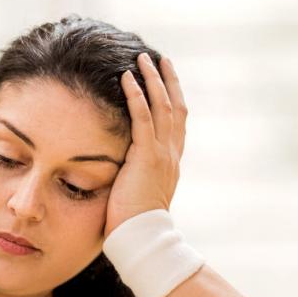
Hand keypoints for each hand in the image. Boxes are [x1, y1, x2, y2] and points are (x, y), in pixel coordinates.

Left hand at [104, 52, 187, 238]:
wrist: (143, 237)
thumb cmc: (134, 223)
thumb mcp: (139, 192)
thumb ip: (135, 175)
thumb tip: (120, 170)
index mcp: (171, 162)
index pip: (176, 123)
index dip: (173, 99)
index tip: (167, 80)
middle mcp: (172, 154)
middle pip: (175, 107)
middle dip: (167, 81)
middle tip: (159, 59)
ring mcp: (162, 154)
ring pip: (162, 107)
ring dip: (152, 80)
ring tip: (142, 59)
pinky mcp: (147, 156)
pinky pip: (142, 118)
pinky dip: (136, 96)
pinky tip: (127, 79)